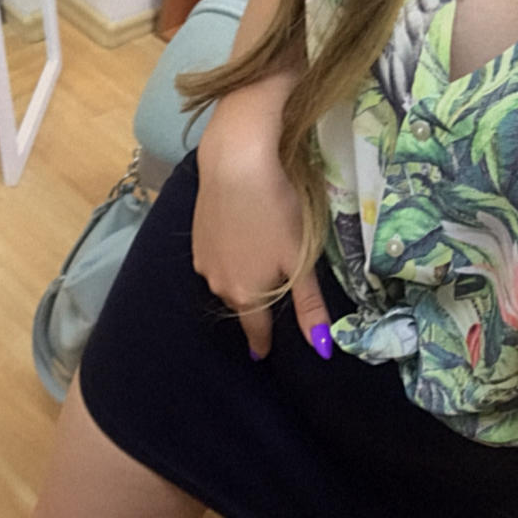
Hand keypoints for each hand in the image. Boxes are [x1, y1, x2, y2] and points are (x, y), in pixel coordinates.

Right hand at [192, 88, 331, 359]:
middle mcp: (217, 284)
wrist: (235, 163)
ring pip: (226, 280)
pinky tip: (241, 238)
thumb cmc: (275, 212)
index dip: (262, 343)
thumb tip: (322, 349)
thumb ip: (309, 305)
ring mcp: (202, 260)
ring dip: (241, 279)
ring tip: (258, 263)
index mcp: (245, 295)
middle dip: (255, 305)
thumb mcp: (300, 260)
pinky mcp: (195, 236)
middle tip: (271, 297)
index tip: (263, 354)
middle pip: (240, 304)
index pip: (255, 330)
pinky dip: (229, 256)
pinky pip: (215, 258)